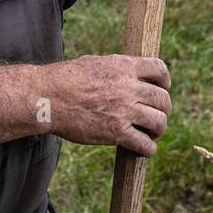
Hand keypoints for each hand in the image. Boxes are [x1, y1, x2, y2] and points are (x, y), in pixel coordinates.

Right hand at [40, 54, 171, 156]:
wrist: (48, 97)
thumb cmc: (65, 79)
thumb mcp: (95, 63)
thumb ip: (116, 69)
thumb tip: (128, 74)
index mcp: (123, 66)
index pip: (159, 69)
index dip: (164, 81)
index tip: (162, 88)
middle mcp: (128, 87)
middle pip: (163, 99)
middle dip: (163, 109)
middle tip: (154, 116)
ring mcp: (124, 110)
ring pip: (159, 122)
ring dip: (158, 129)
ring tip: (150, 133)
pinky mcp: (116, 132)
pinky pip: (145, 144)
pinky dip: (148, 149)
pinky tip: (142, 148)